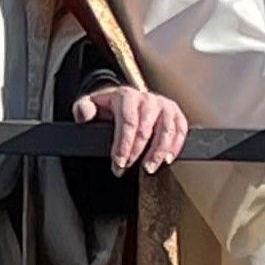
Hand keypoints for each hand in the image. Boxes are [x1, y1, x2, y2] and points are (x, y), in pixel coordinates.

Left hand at [70, 84, 186, 174]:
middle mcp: (148, 98)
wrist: (125, 99)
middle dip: (137, 152)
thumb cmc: (109, 106)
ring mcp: (164, 105)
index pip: (127, 122)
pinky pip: (180, 130)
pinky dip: (175, 146)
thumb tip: (85, 115)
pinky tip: (167, 159)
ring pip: (166, 130)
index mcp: (126, 95)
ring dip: (158, 152)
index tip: (118, 163)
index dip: (123, 146)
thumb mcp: (91, 104)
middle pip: (146, 129)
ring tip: (149, 168)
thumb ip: (83, 108)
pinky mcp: (175, 113)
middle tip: (127, 168)